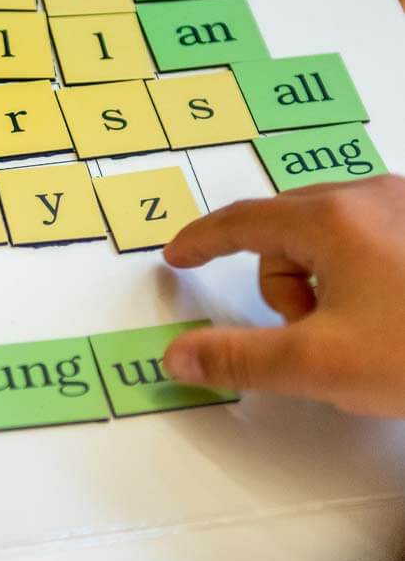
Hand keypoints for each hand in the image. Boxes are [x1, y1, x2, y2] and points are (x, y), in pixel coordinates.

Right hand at [162, 175, 404, 417]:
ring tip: (362, 328)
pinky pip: (368, 237)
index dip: (201, 240)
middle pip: (286, 230)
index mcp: (333, 218)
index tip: (177, 255)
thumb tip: (177, 356)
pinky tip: (389, 312)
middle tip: (311, 331)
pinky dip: (358, 273)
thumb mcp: (321, 364)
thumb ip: (238, 359)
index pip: (241, 221)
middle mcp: (371, 196)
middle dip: (283, 283)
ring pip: (329, 235)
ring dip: (323, 282)